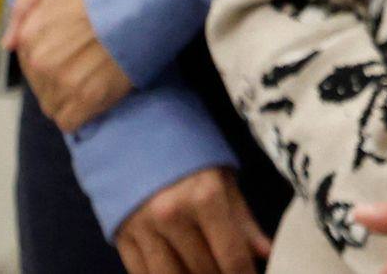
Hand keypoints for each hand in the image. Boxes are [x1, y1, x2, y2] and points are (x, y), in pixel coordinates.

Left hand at [7, 0, 136, 133]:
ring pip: (53, 105)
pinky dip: (80, 114)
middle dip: (59, 77)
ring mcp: (64, 82)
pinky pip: (70, 122)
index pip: (28, 60)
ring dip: (69, 96)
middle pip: (40, 85)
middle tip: (88, 62)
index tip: (74, 48)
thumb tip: (9, 44)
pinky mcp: (89, 99)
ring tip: (94, 78)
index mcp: (31, 33)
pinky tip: (96, 95)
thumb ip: (25, 6)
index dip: (51, 55)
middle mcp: (41, 61)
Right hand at [112, 164, 267, 273]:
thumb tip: (266, 253)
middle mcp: (172, 215)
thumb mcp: (222, 175)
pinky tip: (178, 271)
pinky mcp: (120, 235)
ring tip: (205, 272)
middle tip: (230, 271)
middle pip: (203, 271)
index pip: (231, 258)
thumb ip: (243, 219)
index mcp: (205, 196)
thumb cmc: (187, 149)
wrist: (133, 127)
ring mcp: (143, 227)